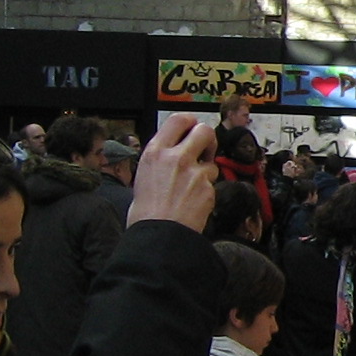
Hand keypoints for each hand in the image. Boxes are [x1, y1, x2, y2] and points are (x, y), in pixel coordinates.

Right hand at [130, 115, 216, 230]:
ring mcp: (195, 173)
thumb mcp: (143, 175)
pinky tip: (193, 202)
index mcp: (155, 152)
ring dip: (205, 171)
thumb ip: (160, 159)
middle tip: (204, 149)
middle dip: (207, 139)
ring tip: (191, 187)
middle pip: (204, 131)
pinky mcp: (208, 189)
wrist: (157, 235)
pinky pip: (212, 184)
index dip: (189, 122)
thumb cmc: (145, 212)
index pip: (178, 119)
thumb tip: (172, 152)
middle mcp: (176, 158)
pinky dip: (206, 191)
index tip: (192, 128)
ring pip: (211, 162)